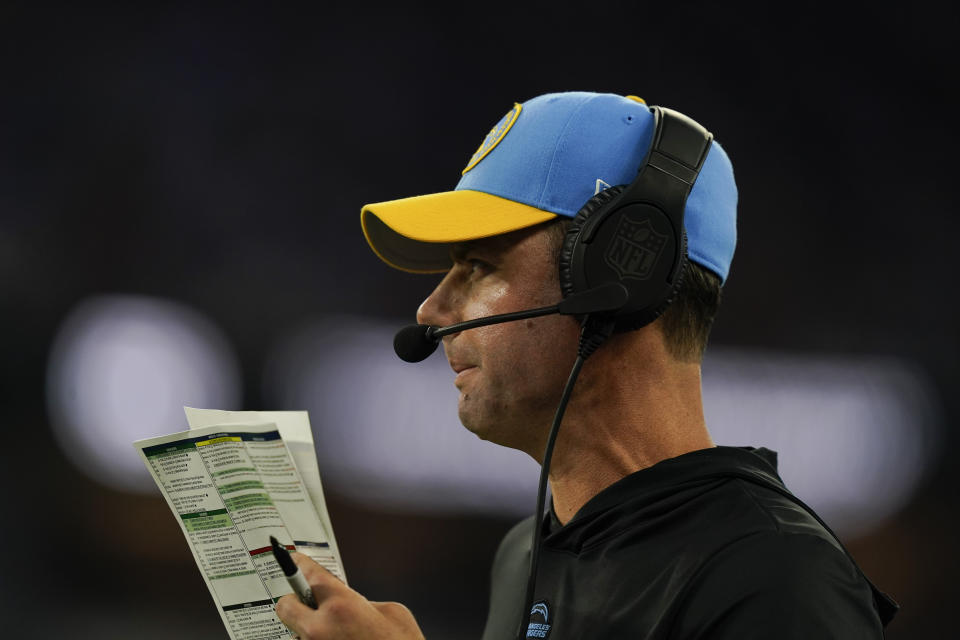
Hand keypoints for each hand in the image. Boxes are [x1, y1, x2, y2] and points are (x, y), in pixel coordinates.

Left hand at [275, 552, 424, 639]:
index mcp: (342, 606)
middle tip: (309, 606)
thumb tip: (354, 602)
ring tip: (334, 635)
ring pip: (296, 632)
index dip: (300, 565)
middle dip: (295, 603)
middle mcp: (321, 629)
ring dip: (308, 630)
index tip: (294, 561)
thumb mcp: (392, 613)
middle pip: (285, 606)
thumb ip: (364, 602)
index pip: (309, 575)